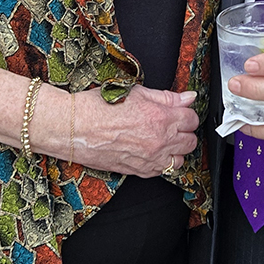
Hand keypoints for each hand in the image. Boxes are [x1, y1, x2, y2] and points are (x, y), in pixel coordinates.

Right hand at [60, 87, 199, 177]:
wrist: (72, 127)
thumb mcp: (134, 92)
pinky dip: (161, 162)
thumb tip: (187, 97)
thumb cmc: (96, 107)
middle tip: (169, 124)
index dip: (184, 113)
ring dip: (175, 149)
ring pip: (180, 159)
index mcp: (161, 117)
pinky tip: (149, 151)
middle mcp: (160, 141)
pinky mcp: (139, 171)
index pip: (192, 118)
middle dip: (183, 131)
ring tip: (160, 139)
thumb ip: (165, 97)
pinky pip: (163, 171)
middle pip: (190, 141)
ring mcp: (151, 158)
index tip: (177, 111)